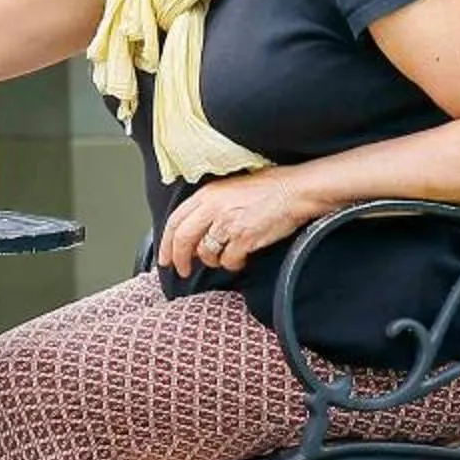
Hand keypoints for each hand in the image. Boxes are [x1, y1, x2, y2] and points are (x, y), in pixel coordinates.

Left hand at [158, 167, 321, 277]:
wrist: (294, 190)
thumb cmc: (267, 189)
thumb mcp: (229, 190)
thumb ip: (209, 207)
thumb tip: (195, 234)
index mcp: (207, 194)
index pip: (175, 221)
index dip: (166, 243)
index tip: (165, 257)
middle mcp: (213, 208)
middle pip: (184, 240)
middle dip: (179, 259)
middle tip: (181, 270)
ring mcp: (228, 224)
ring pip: (206, 253)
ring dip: (212, 260)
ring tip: (224, 256)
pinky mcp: (244, 238)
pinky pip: (229, 260)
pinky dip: (233, 263)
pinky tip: (241, 257)